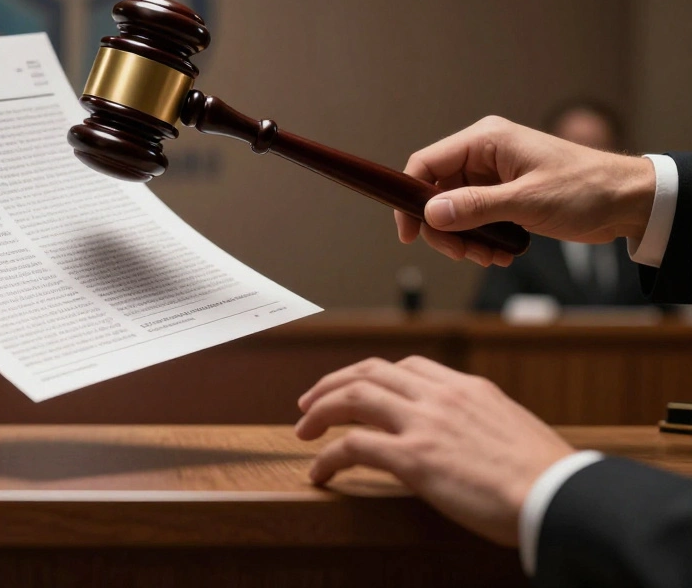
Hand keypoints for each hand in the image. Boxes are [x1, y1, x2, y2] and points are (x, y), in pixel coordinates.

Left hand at [295, 356, 572, 545]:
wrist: (560, 497)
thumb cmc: (546, 477)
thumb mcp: (514, 431)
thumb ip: (483, 423)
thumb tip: (471, 436)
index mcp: (467, 389)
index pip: (407, 366)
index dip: (372, 375)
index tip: (354, 388)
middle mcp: (441, 397)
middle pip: (370, 372)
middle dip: (332, 385)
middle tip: (308, 404)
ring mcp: (424, 424)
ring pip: (352, 398)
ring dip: (319, 412)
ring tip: (303, 431)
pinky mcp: (414, 458)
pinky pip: (352, 447)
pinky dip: (327, 457)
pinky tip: (318, 472)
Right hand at [394, 116, 654, 266]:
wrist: (629, 201)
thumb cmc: (585, 189)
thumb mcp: (527, 201)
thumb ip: (474, 207)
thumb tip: (429, 214)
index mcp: (485, 141)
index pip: (425, 164)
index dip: (410, 198)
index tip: (410, 234)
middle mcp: (484, 155)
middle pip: (436, 193)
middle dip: (444, 229)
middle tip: (461, 254)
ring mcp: (494, 176)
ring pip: (455, 211)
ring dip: (466, 239)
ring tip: (490, 257)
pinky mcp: (505, 196)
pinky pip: (477, 219)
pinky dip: (483, 240)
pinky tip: (503, 253)